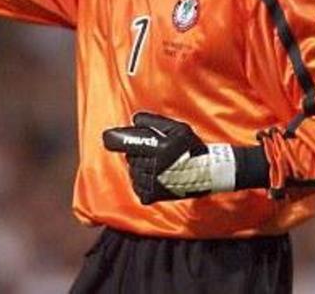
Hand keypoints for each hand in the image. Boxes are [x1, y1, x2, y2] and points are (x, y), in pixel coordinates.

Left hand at [103, 112, 235, 203]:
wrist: (206, 174)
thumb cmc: (191, 148)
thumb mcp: (177, 127)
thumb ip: (153, 122)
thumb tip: (134, 120)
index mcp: (156, 148)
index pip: (122, 142)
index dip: (113, 138)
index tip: (108, 137)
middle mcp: (150, 166)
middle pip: (129, 156)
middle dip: (138, 152)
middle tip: (157, 152)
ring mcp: (149, 183)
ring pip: (133, 171)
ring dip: (141, 167)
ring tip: (160, 166)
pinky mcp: (150, 195)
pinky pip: (137, 186)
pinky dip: (143, 182)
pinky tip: (157, 178)